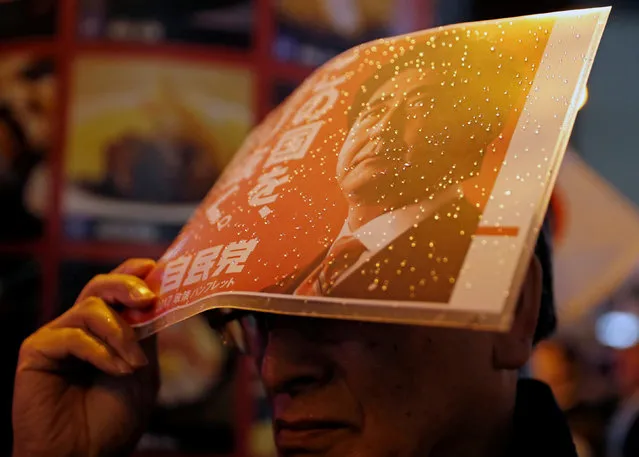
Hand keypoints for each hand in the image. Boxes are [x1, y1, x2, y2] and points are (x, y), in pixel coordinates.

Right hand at [12, 259, 159, 456]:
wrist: (85, 456)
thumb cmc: (113, 420)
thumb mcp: (142, 369)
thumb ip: (145, 334)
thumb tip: (157, 297)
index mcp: (107, 329)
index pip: (117, 289)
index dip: (134, 273)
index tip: (154, 266)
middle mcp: (81, 327)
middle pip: (100, 285)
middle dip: (127, 285)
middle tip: (147, 299)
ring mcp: (58, 337)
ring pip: (90, 307)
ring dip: (121, 333)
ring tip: (134, 364)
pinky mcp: (37, 351)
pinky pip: (73, 335)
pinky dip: (101, 351)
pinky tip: (116, 370)